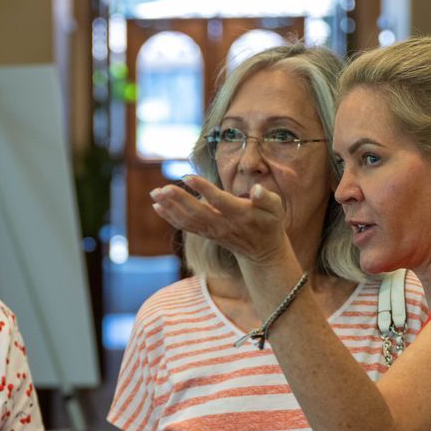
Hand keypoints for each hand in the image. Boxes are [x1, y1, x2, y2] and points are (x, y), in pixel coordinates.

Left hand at [149, 176, 292, 267]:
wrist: (262, 252)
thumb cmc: (269, 224)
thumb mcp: (275, 209)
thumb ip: (266, 198)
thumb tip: (257, 190)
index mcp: (240, 214)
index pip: (219, 201)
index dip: (204, 190)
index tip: (188, 177)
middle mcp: (223, 224)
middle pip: (197, 213)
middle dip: (178, 201)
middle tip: (162, 188)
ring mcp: (212, 231)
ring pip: (188, 220)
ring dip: (169, 207)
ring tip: (154, 193)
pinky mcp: (206, 234)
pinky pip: (185, 226)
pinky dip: (170, 216)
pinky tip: (157, 206)